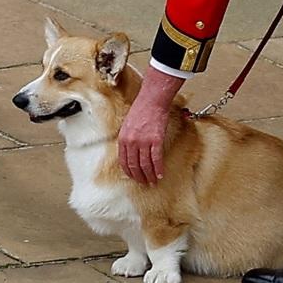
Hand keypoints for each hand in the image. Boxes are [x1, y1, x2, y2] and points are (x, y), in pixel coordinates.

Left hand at [118, 67, 184, 183]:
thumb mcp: (128, 124)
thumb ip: (128, 138)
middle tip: (144, 182)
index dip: (129, 172)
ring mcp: (143, 142)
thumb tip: (131, 152)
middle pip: (134, 165)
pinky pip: (156, 159)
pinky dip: (158, 169)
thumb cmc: (141, 109)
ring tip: (152, 181)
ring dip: (149, 175)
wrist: (152, 100)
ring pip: (145, 165)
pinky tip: (160, 174)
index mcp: (123, 138)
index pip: (123, 161)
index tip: (133, 177)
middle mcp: (131, 142)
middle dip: (139, 176)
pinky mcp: (156, 140)